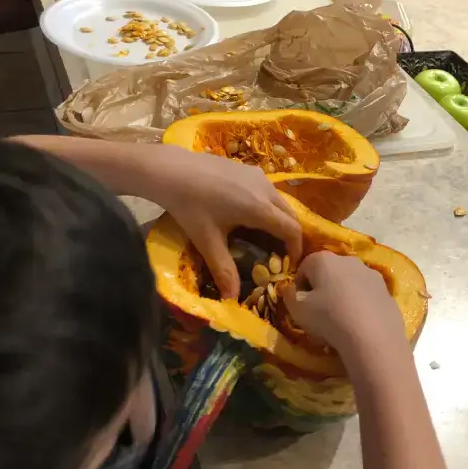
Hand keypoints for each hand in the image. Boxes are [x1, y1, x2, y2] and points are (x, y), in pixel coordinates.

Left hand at [156, 146, 302, 300]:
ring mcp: (257, 174)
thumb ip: (224, 270)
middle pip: (290, 214)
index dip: (296, 247)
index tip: (291, 263)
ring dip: (279, 218)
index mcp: (260, 208)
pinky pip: (267, 189)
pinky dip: (268, 205)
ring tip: (265, 236)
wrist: (171, 169)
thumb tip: (232, 300)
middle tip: (279, 253)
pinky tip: (248, 213)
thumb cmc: (190, 206)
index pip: (292, 229)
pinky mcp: (247, 168)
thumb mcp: (207, 241)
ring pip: (279, 200)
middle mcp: (265, 189)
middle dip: (289, 234)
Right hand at [283, 252, 406, 361]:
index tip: (301, 305)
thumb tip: (292, 290)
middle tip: (320, 313)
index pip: (304, 267)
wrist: (373, 337)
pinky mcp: (386, 292)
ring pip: (350, 283)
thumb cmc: (329, 318)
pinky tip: (359, 325)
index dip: (300, 286)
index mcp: (324, 260)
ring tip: (341, 322)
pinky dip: (361, 306)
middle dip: (323, 289)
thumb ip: (289, 296)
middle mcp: (349, 260)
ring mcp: (371, 275)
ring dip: (343, 296)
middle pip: (329, 272)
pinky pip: (367, 297)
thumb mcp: (298, 310)